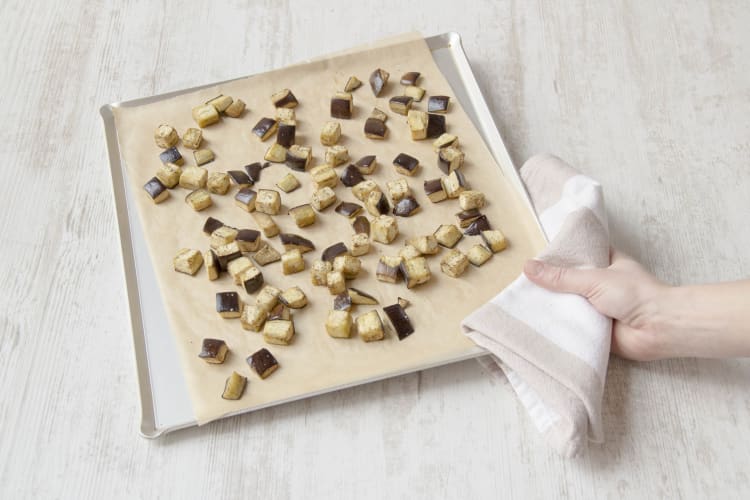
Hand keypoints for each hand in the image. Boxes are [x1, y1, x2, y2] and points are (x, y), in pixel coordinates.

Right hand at [523, 250, 670, 360]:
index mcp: (605, 263)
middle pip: (570, 282)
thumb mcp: (594, 279)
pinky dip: (561, 327)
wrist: (658, 329)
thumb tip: (529, 267)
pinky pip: (574, 326)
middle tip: (521, 285)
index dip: (558, 258)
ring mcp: (598, 307)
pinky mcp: (596, 329)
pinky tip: (538, 325)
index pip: (578, 256)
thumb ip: (561, 276)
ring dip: (555, 307)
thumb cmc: (635, 295)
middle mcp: (601, 284)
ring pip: (570, 305)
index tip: (534, 260)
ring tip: (522, 305)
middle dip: (551, 285)